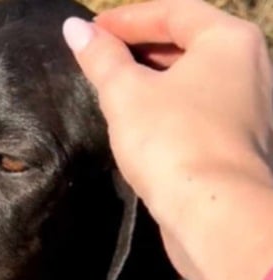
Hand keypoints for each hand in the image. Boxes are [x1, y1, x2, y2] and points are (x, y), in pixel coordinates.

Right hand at [63, 0, 272, 279]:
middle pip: (190, 41)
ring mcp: (253, 103)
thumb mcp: (126, 94)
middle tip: (99, 56)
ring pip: (197, 76)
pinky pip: (203, 105)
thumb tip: (74, 29)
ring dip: (155, 76)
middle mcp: (252, 64)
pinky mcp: (242, 139)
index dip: (128, 18)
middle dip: (141, 46)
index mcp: (229, 40)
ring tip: (114, 86)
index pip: (175, 11)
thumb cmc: (171, 140)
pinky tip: (141, 119)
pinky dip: (171, 102)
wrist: (215, 212)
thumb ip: (100, 58)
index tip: (91, 31)